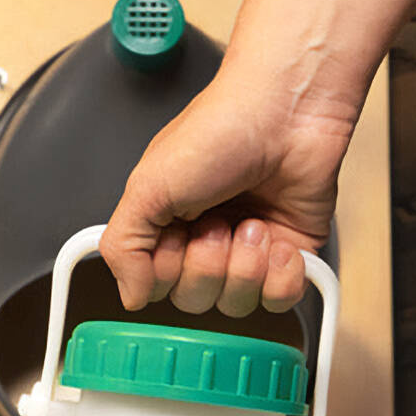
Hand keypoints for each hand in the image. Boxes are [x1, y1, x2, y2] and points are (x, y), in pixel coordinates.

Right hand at [100, 66, 354, 316]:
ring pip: (237, 304)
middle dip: (208, 267)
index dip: (167, 272)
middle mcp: (205, 240)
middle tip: (218, 224)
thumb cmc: (218, 131)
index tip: (176, 236)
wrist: (287, 111)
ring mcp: (249, 250)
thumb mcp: (148, 185)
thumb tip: (129, 296)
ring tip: (252, 223)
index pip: (157, 287)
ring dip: (245, 267)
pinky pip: (280, 299)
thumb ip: (123, 246)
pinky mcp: (291, 253)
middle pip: (196, 300)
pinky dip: (280, 277)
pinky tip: (280, 242)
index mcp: (167, 225)